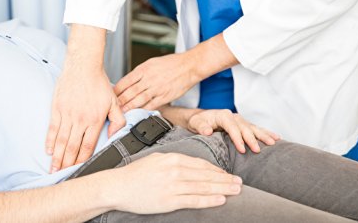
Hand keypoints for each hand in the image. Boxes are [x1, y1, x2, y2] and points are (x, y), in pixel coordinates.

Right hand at [46, 24, 125, 172]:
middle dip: (67, 163)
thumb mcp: (114, 102)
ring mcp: (67, 114)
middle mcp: (80, 119)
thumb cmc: (99, 83)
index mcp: (95, 120)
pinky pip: (52, 128)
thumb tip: (115, 135)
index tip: (79, 169)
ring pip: (61, 140)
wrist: (84, 65)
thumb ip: (118, 120)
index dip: (83, 159)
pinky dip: (49, 140)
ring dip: (57, 156)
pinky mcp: (57, 108)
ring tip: (53, 168)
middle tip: (62, 175)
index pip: (88, 145)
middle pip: (72, 147)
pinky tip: (48, 150)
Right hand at [105, 153, 242, 213]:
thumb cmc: (136, 174)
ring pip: (203, 186)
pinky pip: (194, 200)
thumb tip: (192, 166)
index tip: (227, 174)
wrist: (118, 186)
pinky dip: (209, 199)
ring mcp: (172, 185)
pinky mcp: (169, 200)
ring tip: (236, 190)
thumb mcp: (156, 160)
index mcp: (172, 158)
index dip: (216, 170)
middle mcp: (174, 170)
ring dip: (222, 188)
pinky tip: (221, 200)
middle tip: (239, 182)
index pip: (200, 164)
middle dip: (225, 179)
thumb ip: (174, 161)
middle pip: (206, 174)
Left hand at [115, 52, 198, 110]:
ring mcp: (157, 89)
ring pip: (139, 100)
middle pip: (130, 92)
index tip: (110, 95)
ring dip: (129, 107)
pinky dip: (143, 110)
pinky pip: (151, 105)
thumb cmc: (171, 63)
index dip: (116, 90)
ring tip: (121, 112)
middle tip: (112, 107)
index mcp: (144, 69)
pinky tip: (137, 113)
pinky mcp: (165, 97)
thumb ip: (140, 73)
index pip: (125, 81)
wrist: (189, 66)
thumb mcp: (152, 63)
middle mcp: (149, 79)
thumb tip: (129, 82)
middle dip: (119, 101)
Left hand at [188, 110, 280, 152]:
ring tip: (273, 142)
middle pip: (245, 128)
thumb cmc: (197, 121)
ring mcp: (240, 120)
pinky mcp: (243, 125)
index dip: (237, 138)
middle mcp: (233, 116)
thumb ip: (201, 126)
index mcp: (223, 115)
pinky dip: (266, 133)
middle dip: (252, 139)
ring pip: (253, 127)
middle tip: (258, 150)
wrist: (200, 117)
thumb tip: (207, 131)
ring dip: (263, 135)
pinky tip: (276, 138)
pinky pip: (256, 129)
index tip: (242, 149)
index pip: (232, 127)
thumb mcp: (195, 123)